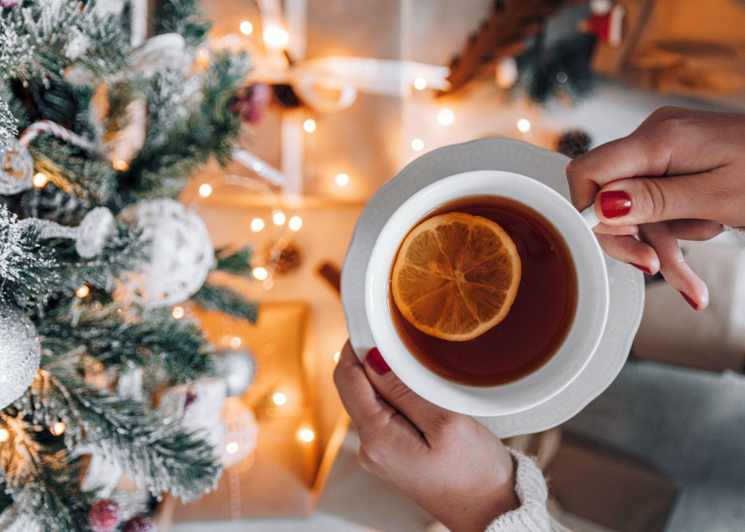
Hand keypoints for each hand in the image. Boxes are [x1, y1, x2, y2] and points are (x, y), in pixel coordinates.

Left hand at [333, 342, 517, 531]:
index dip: (355, 346)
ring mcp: (380, 452)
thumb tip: (372, 359)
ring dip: (388, 378)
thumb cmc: (475, 472)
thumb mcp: (445, 422)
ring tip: (419, 367)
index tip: (376, 325)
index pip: (346, 378)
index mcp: (376, 438)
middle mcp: (370, 447)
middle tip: (405, 340)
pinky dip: (397, 396)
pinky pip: (384, 414)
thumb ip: (404, 390)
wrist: (490, 513)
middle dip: (374, 360)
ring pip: (371, 399)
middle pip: (356, 387)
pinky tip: (420, 391)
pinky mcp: (393, 453)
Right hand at [567, 107, 744, 309]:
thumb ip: (654, 200)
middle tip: (652, 267)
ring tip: (690, 283)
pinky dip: (673, 234)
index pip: (588, 170)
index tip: (616, 239)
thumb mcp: (717, 196)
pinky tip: (690, 271)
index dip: (589, 210)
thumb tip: (599, 207)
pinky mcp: (677, 161)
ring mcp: (666, 149)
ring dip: (661, 246)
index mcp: (660, 138)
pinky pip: (658, 203)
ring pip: (637, 208)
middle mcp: (655, 137)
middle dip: (631, 239)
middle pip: (609, 195)